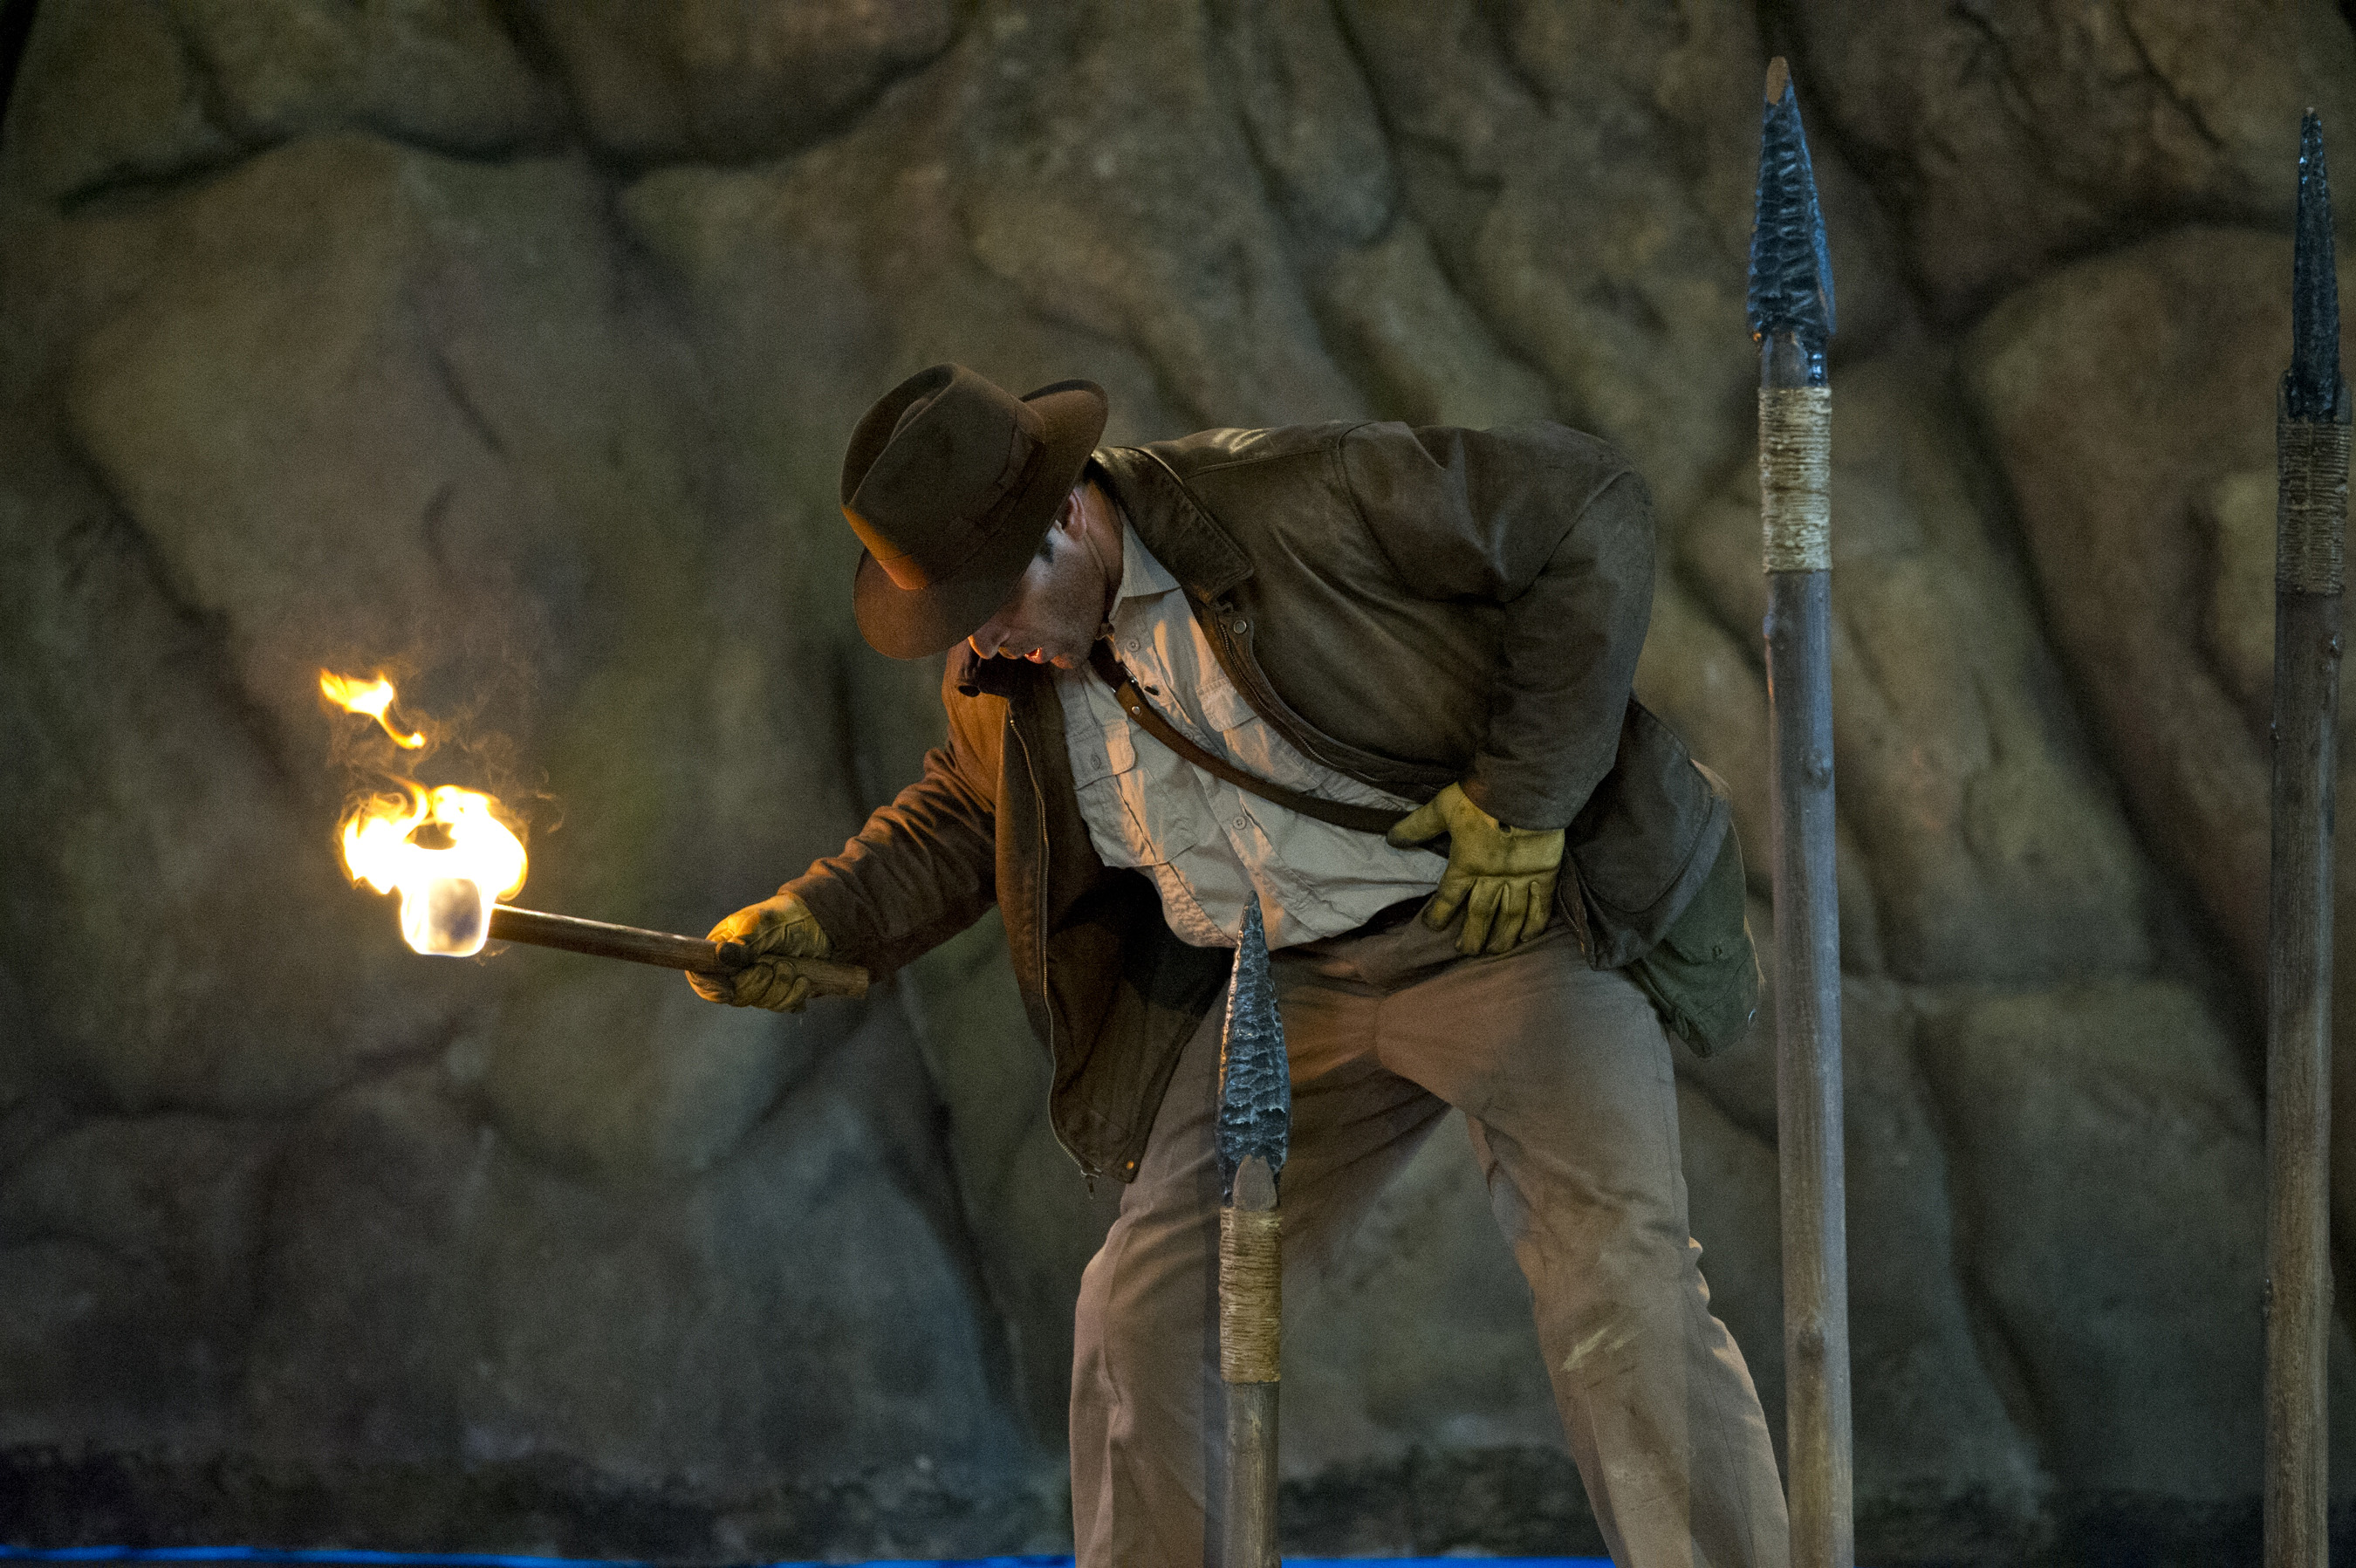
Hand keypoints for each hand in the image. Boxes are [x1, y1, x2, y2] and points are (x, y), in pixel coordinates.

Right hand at [688, 891, 833, 1012]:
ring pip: (760, 1002)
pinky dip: (794, 996)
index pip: (702, 977)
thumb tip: (720, 955)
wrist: (818, 920)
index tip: (729, 990)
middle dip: (757, 984)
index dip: (711, 988)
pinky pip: (780, 1006)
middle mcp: (736, 968)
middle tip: (773, 965)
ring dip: (780, 987)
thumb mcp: (763, 924)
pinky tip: (803, 981)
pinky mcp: (779, 989)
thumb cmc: (784, 916)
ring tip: (791, 967)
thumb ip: (743, 942)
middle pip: (734, 996)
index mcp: (722, 948)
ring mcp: (758, 980)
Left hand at [1386, 782, 1564, 956]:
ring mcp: (1520, 878)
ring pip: (1510, 916)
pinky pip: (1540, 904)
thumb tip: (1391, 838)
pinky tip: (1527, 936)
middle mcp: (1492, 879)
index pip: (1448, 898)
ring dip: (1502, 936)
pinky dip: (1535, 922)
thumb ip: (1418, 826)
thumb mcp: (1442, 808)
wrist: (1523, 790)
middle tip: (1468, 951)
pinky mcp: (1545, 873)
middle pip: (1481, 915)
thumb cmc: (1480, 797)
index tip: (1433, 927)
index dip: (1439, 914)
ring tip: (1495, 951)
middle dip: (1473, 936)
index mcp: (1466, 865)